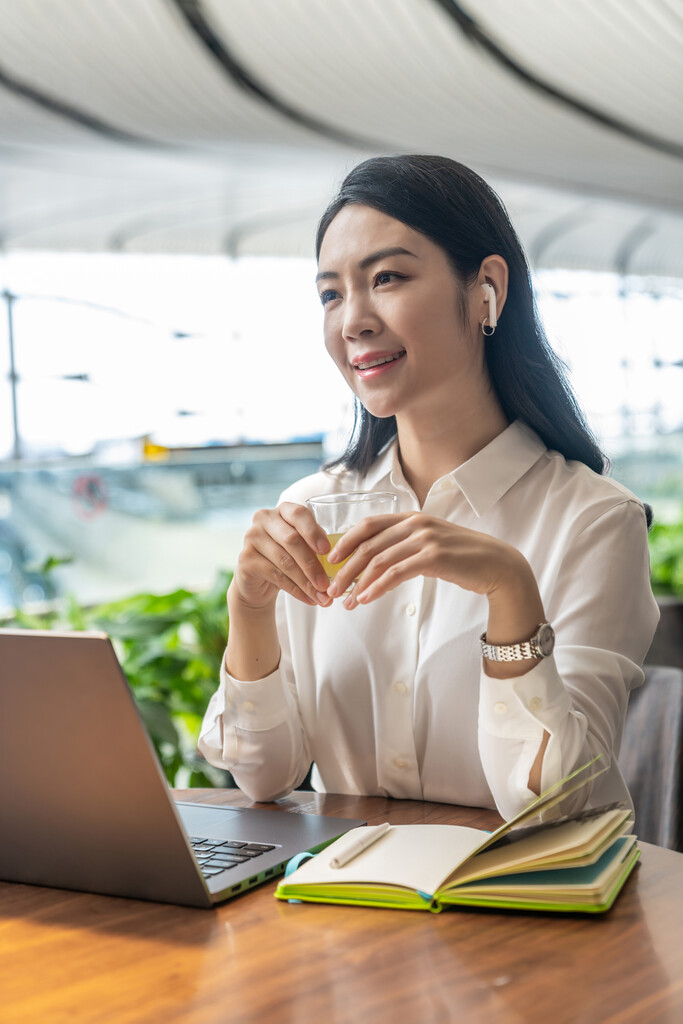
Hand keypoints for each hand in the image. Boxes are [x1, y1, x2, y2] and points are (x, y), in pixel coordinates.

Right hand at [231, 502, 333, 610]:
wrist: (259, 580)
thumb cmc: (288, 557)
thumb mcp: (303, 547)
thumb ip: (317, 546)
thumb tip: (341, 560)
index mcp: (283, 510)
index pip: (298, 514)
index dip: (313, 532)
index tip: (327, 550)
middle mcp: (264, 519)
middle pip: (292, 540)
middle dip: (312, 565)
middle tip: (327, 585)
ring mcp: (251, 537)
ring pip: (284, 561)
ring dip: (306, 583)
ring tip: (323, 598)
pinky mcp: (245, 558)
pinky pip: (275, 575)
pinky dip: (296, 590)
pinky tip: (309, 600)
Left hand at [326, 513, 529, 608]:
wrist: (496, 565)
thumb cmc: (462, 557)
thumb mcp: (429, 543)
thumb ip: (404, 545)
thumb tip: (374, 563)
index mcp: (411, 517)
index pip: (368, 524)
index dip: (346, 541)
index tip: (331, 559)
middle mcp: (415, 523)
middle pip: (368, 545)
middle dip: (346, 569)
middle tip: (333, 588)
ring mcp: (424, 539)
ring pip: (378, 560)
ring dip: (358, 583)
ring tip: (347, 601)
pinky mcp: (433, 557)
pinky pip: (395, 573)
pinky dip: (377, 587)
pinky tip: (366, 599)